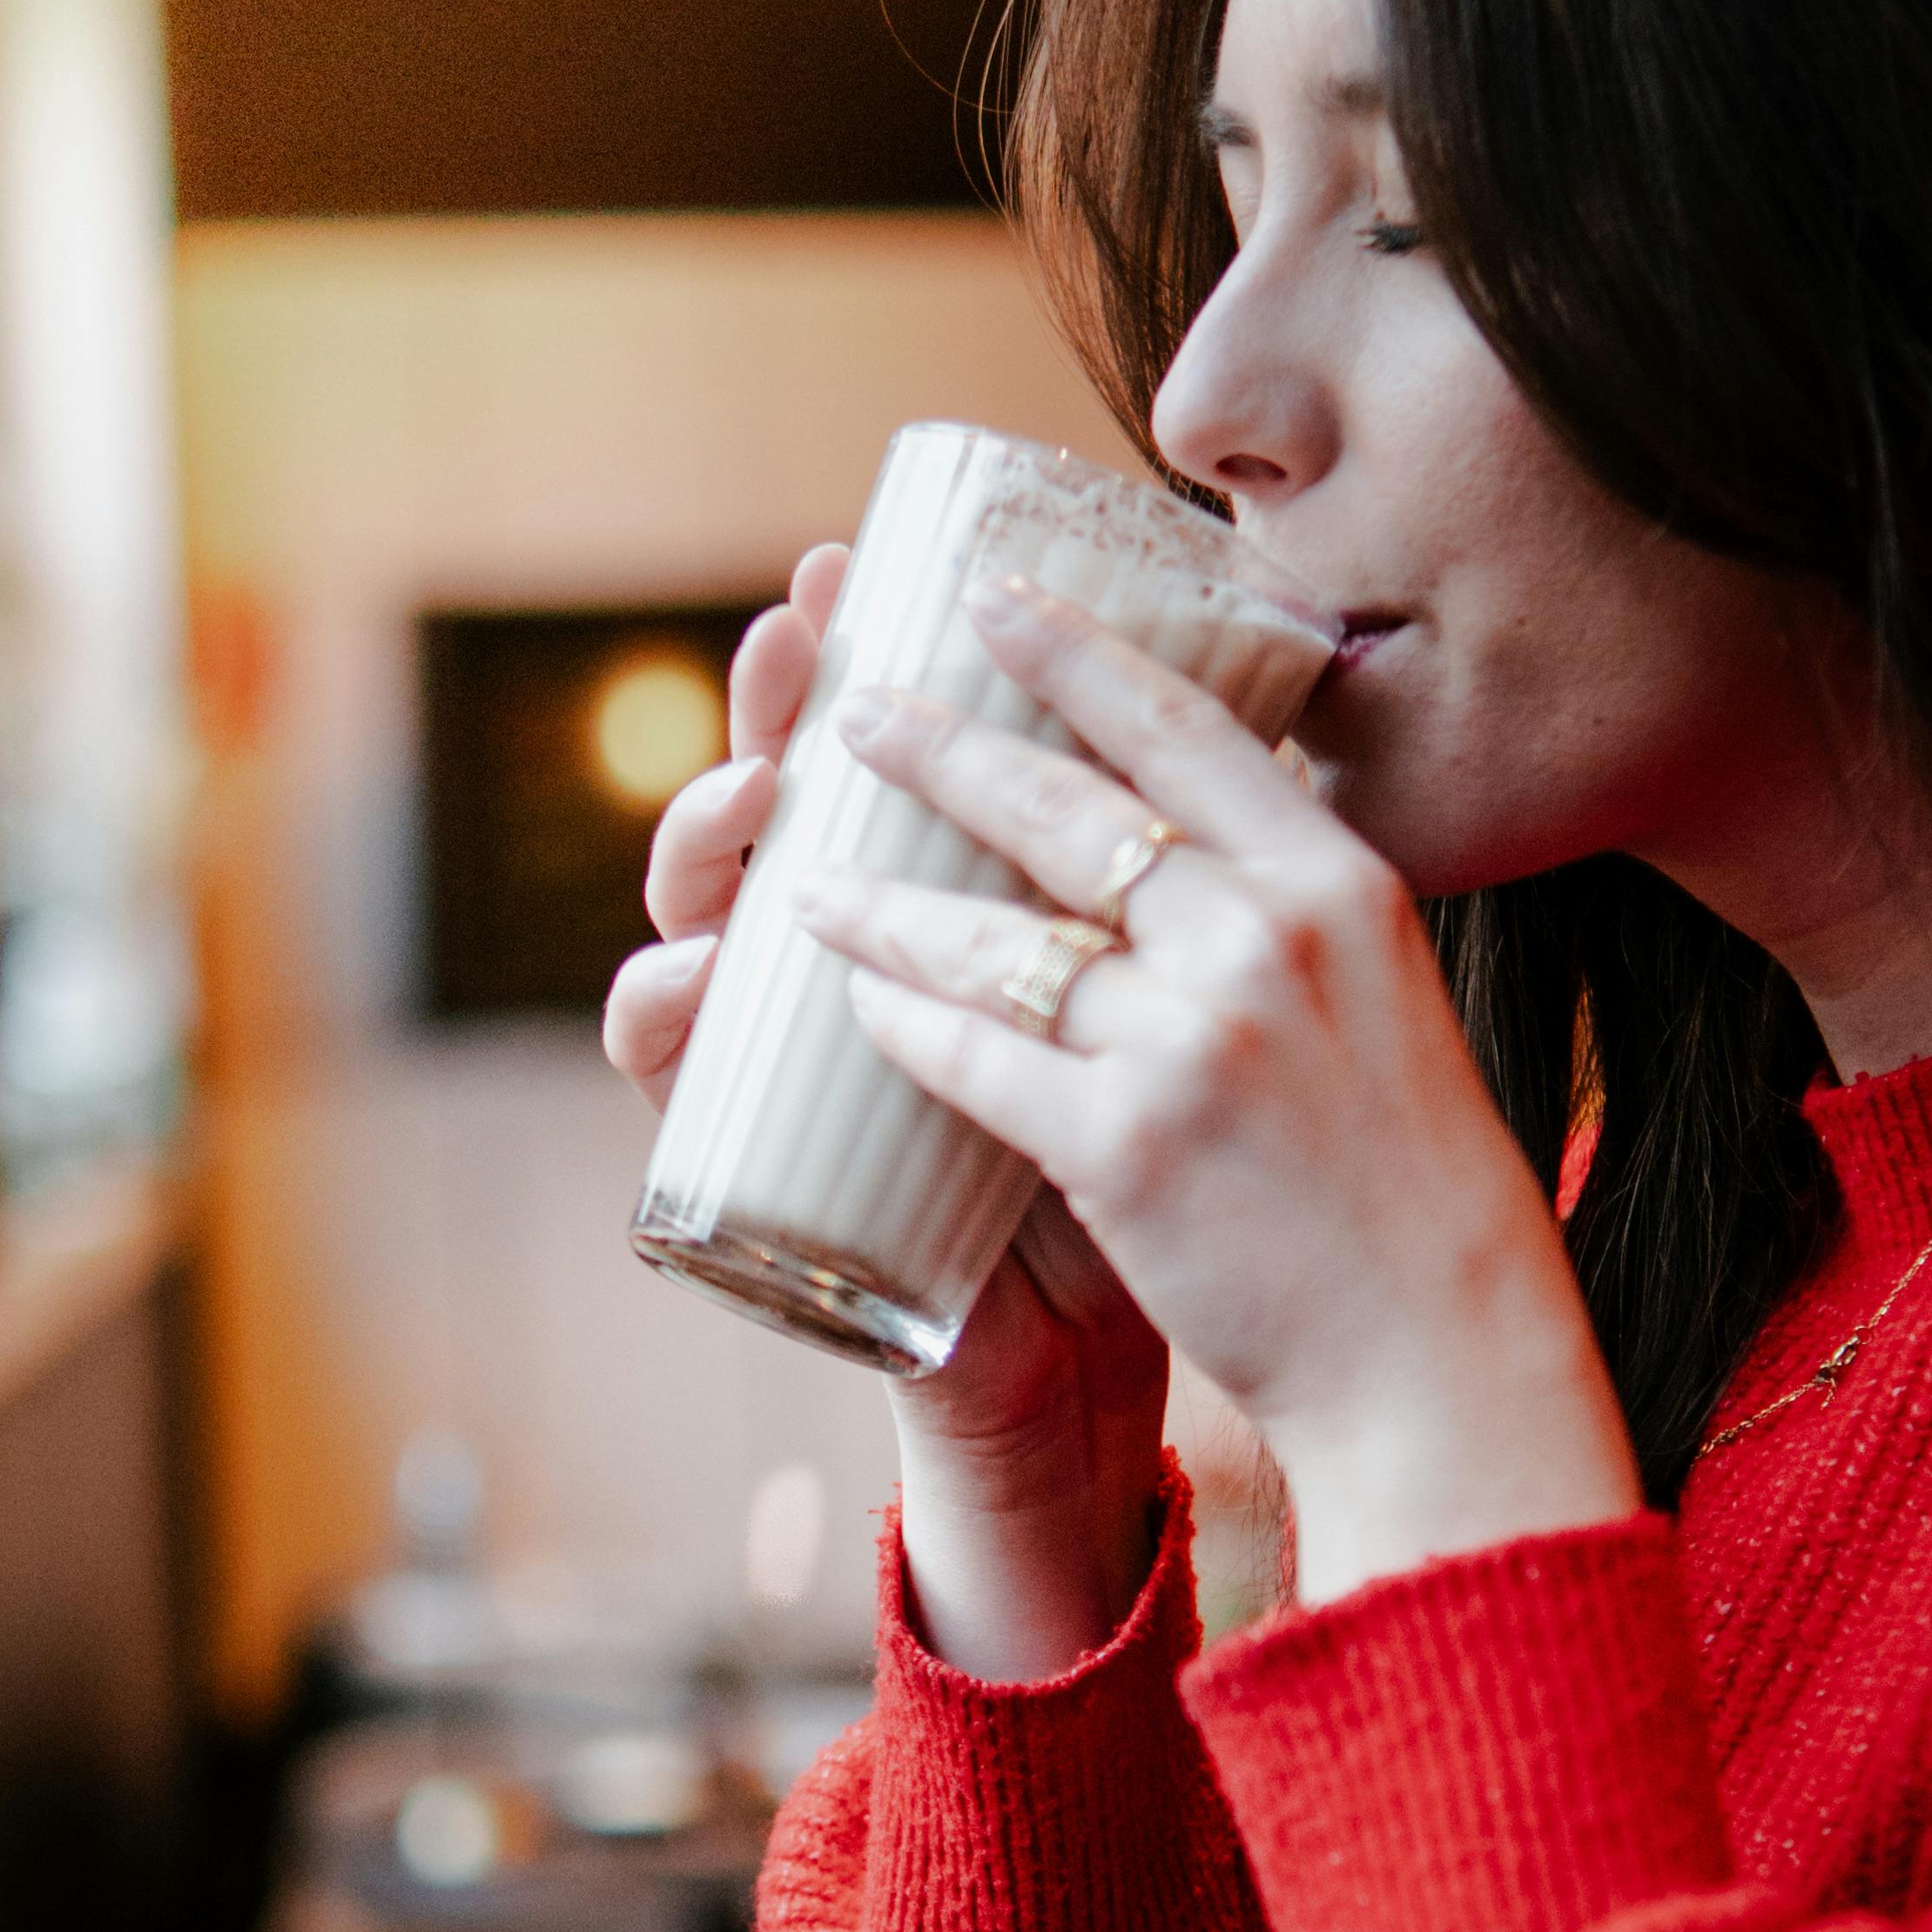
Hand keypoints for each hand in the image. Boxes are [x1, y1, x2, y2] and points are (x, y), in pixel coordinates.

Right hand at [603, 549, 1170, 1678]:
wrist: (1113, 1376)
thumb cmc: (1159, 1185)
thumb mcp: (1177, 1017)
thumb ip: (1173, 899)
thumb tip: (1263, 725)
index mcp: (954, 905)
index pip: (890, 749)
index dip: (866, 649)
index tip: (866, 555)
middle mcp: (856, 956)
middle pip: (786, 794)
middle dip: (779, 704)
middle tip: (795, 635)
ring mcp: (796, 1051)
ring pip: (708, 911)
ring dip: (710, 841)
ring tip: (746, 794)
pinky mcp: (761, 1153)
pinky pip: (684, 1075)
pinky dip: (669, 1016)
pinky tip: (680, 974)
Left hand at [797, 569, 1641, 1607]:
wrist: (1442, 1350)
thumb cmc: (1410, 1181)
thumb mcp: (1384, 993)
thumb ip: (1288, 908)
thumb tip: (1188, 827)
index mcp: (1337, 883)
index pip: (1182, 729)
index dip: (1072, 654)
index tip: (988, 596)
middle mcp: (1265, 938)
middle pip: (1066, 810)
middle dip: (941, 752)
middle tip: (856, 713)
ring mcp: (1194, 1039)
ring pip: (996, 940)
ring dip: (886, 904)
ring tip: (810, 879)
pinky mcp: (1129, 1147)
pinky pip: (980, 1060)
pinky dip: (909, 1024)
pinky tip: (859, 1001)